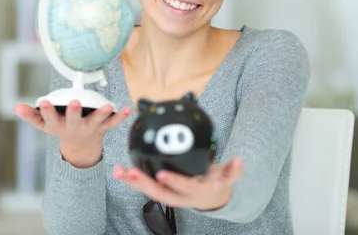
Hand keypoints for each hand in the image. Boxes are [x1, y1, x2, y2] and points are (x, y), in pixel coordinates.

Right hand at [14, 99, 131, 147]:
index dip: (46, 111)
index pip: (49, 119)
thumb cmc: (60, 127)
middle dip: (74, 112)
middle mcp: (73, 128)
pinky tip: (127, 108)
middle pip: (73, 120)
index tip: (43, 101)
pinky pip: (113, 123)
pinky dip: (121, 116)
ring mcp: (89, 129)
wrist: (80, 146)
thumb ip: (31, 115)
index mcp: (57, 126)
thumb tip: (16, 107)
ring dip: (102, 113)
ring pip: (96, 121)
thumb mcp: (44, 124)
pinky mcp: (103, 128)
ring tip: (108, 105)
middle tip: (75, 102)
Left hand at [113, 157, 242, 210]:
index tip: (161, 174)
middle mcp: (180, 197)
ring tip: (117, 170)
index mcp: (196, 192)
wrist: (212, 197)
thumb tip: (239, 161)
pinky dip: (133, 180)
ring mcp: (169, 196)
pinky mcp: (162, 192)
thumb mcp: (227, 177)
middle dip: (144, 184)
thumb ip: (234, 170)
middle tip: (131, 172)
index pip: (184, 187)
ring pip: (148, 191)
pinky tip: (120, 170)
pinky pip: (146, 187)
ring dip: (132, 182)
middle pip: (160, 193)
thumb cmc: (216, 180)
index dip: (173, 182)